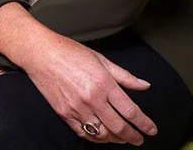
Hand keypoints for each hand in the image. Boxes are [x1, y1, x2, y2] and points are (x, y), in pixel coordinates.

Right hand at [23, 33, 158, 144]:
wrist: (41, 54)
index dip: (144, 123)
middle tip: (140, 139)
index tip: (151, 129)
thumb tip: (145, 85)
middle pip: (118, 127)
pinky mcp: (64, 114)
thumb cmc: (70, 53)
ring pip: (101, 134)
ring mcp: (77, 108)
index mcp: (104, 84)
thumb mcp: (102, 60)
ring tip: (123, 138)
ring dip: (116, 139)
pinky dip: (96, 138)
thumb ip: (125, 76)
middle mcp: (92, 99)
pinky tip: (103, 136)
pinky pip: (83, 133)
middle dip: (133, 136)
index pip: (130, 111)